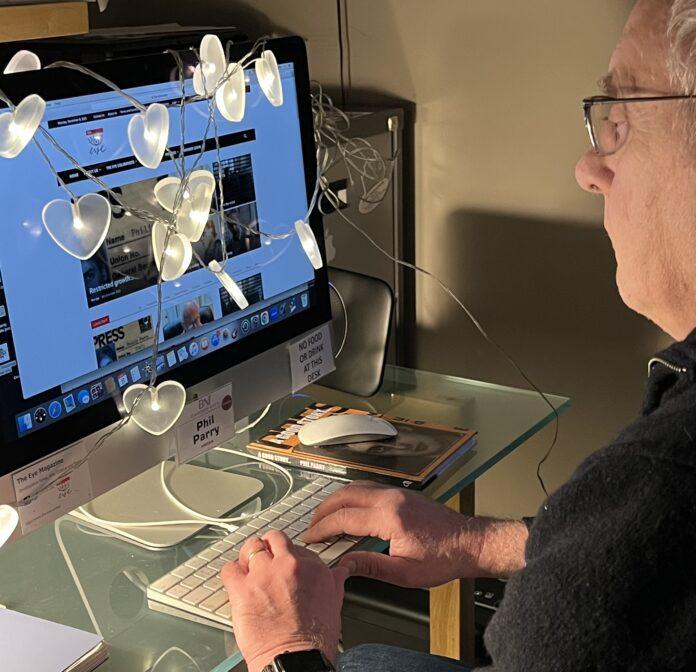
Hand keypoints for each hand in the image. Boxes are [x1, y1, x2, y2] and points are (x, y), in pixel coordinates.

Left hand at [221, 531, 348, 671]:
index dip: (287, 556)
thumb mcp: (334, 603)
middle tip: (264, 559)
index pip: (296, 547)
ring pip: (250, 548)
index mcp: (312, 567)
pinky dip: (230, 573)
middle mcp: (289, 565)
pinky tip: (234, 582)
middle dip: (268, 547)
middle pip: (274, 539)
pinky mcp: (243, 589)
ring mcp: (264, 575)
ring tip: (247, 568)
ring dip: (247, 557)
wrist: (294, 661)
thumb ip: (335, 580)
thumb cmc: (314, 640)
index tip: (283, 564)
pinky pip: (229, 569)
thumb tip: (341, 570)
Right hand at [303, 481, 527, 587]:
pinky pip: (368, 487)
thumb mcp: (404, 572)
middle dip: (323, 510)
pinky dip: (351, 496)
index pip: (344, 518)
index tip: (310, 538)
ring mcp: (397, 492)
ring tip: (325, 519)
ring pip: (355, 487)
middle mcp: (391, 498)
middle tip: (312, 527)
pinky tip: (348, 510)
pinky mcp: (402, 493)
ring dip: (336, 501)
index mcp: (389, 517)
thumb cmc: (444, 558)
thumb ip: (370, 566)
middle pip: (344, 495)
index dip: (322, 528)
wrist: (470, 542)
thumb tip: (344, 565)